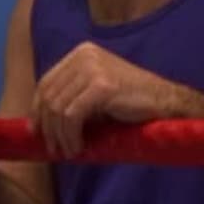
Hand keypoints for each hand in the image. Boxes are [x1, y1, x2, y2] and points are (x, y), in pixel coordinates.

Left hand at [32, 42, 181, 157]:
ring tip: (69, 151)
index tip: (37, 132)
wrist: (166, 102)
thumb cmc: (131, 103)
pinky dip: (71, 135)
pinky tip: (79, 146)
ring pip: (59, 107)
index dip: (38, 109)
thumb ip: (70, 98)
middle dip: (48, 126)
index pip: (47, 82)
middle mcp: (85, 56)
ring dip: (60, 135)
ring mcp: (93, 68)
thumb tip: (36, 123)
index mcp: (81, 53)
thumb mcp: (95, 93)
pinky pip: (72, 115)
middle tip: (54, 148)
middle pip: (49, 95)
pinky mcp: (102, 85)